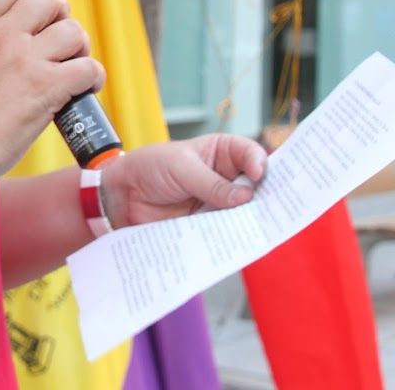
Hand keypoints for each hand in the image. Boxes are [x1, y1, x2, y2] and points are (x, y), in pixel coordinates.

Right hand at [0, 0, 105, 181]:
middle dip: (62, 14)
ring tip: (73, 64)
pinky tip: (85, 87)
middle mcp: (5, 36)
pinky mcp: (47, 87)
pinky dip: (93, 76)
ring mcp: (27, 60)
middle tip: (61, 36)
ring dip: (80, 47)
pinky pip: (88, 67)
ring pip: (73, 31)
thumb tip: (12, 33)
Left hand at [99, 134, 266, 227]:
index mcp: (221, 153)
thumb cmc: (149, 168)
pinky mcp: (208, 225)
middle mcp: (225, 178)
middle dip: (265, 195)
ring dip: (250, 219)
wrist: (121, 196)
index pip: (250, 154)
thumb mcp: (181, 168)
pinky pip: (226, 231)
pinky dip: (232, 236)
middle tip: (273, 207)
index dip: (259, 163)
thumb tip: (245, 197)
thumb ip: (211, 183)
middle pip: (255, 186)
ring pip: (244, 212)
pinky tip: (237, 241)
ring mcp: (218, 203)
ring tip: (257, 227)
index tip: (257, 175)